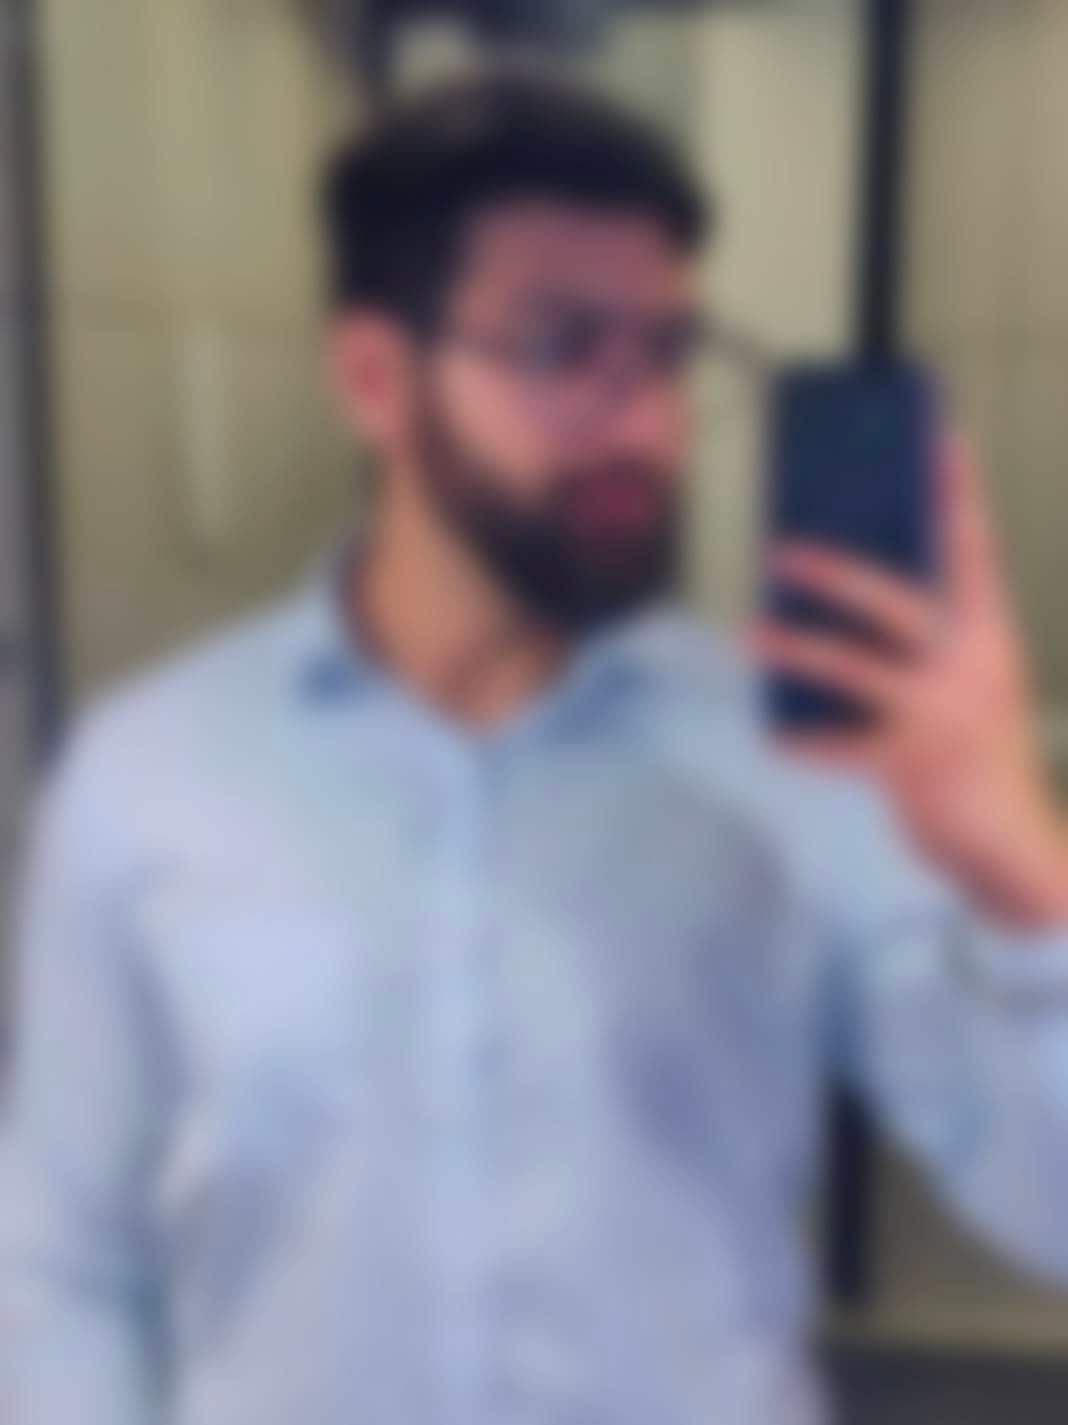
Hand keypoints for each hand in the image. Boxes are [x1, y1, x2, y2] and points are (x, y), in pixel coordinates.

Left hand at [745, 433, 1067, 930]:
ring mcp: (942, 716)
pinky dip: (804, 743)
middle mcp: (971, 666)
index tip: (940, 438)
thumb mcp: (970, 686)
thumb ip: (928, 644)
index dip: (955, 496)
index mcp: (989, 636)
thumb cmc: (976, 753)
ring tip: (750, 631)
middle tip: (782, 548)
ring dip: (798, 648)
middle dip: (838, 573)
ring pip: (857, 669)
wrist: (1012, 847)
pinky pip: (841, 748)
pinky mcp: (913, 766)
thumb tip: (846, 595)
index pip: (973, 552)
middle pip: (899, 603)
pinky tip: (774, 737)